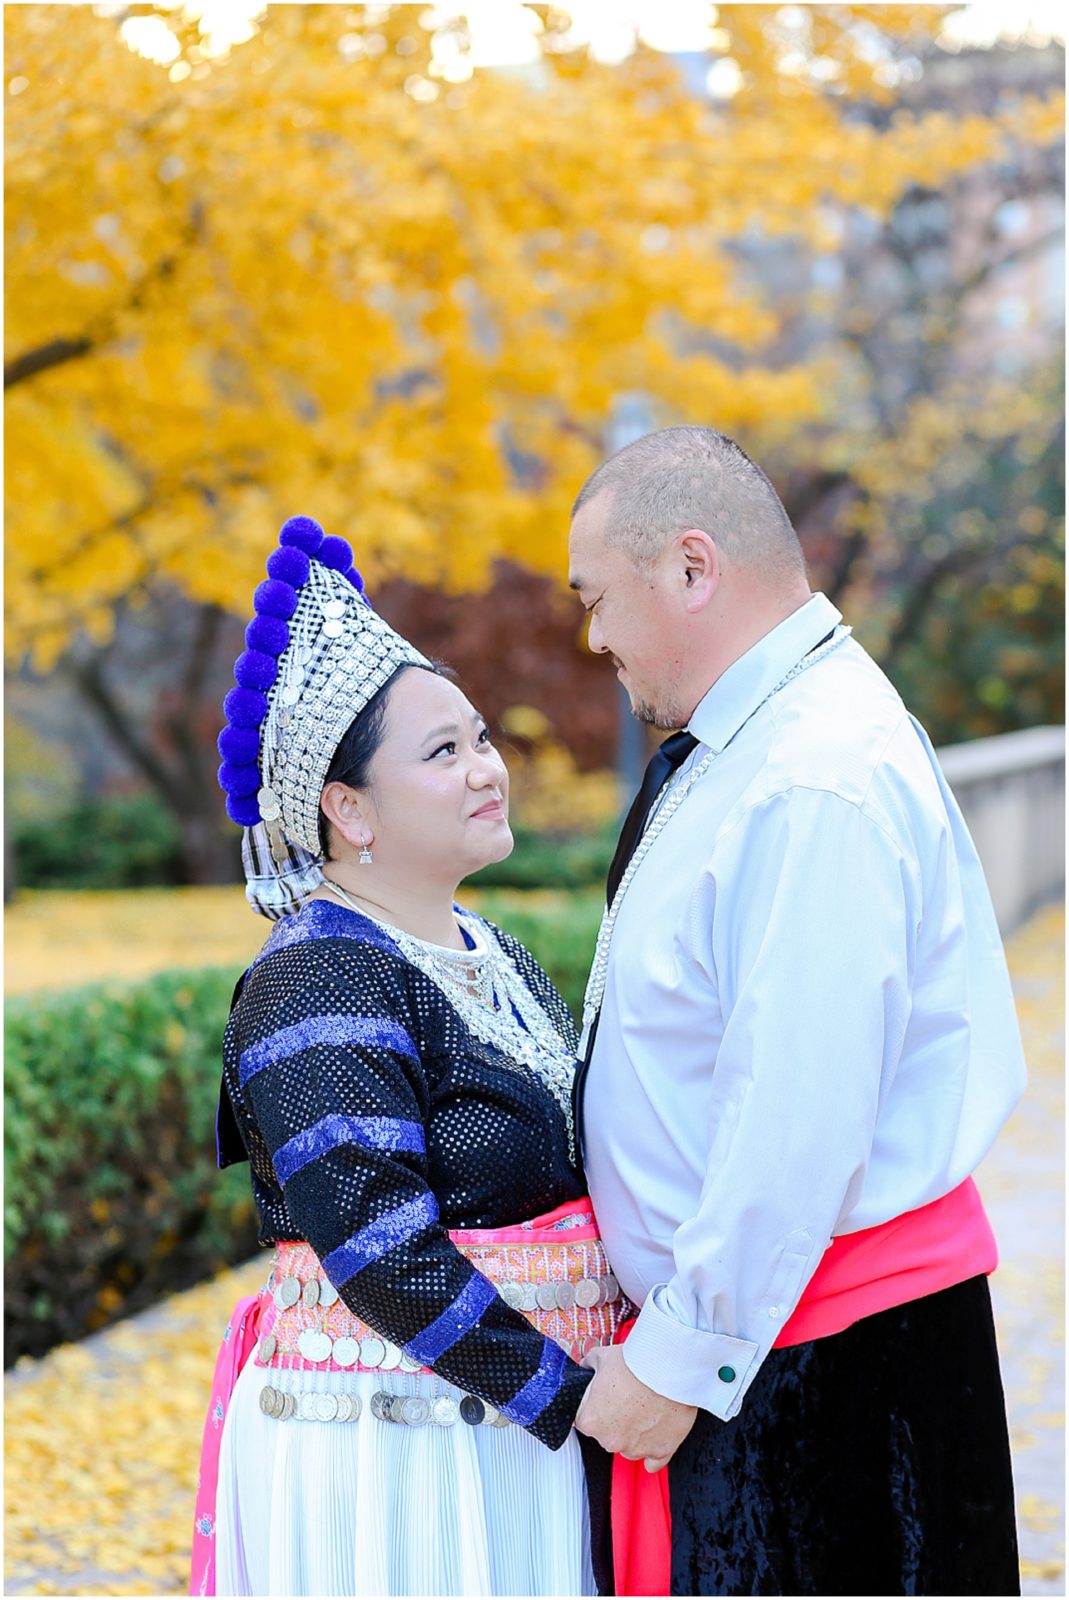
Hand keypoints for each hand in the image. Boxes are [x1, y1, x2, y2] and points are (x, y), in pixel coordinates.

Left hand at [574, 1343, 696, 1471]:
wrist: (669, 1367)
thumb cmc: (637, 1363)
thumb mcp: (602, 1356)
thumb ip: (589, 1366)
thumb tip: (586, 1366)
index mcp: (591, 1421)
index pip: (584, 1421)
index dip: (595, 1407)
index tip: (605, 1399)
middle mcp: (611, 1440)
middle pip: (607, 1436)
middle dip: (615, 1420)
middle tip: (627, 1399)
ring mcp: (636, 1448)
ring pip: (629, 1447)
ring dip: (634, 1433)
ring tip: (645, 1409)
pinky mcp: (661, 1451)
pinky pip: (654, 1463)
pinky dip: (653, 1452)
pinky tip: (653, 1438)